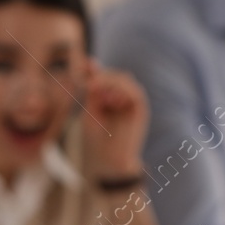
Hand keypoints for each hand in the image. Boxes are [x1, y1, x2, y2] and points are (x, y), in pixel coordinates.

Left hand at [81, 60, 148, 179]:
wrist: (108, 161)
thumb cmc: (97, 139)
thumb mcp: (90, 110)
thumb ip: (93, 91)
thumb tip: (93, 66)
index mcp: (111, 98)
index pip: (105, 77)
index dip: (95, 69)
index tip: (84, 63)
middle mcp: (123, 98)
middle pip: (116, 75)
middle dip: (102, 75)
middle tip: (88, 83)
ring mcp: (132, 103)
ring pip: (126, 79)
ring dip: (110, 80)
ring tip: (94, 88)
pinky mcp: (140, 110)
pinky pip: (135, 92)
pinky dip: (121, 89)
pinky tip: (107, 97)